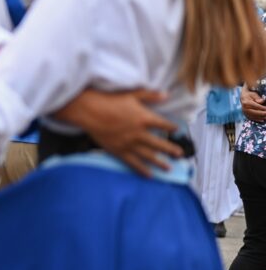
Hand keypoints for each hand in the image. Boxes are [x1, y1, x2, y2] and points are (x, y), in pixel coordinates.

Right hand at [56, 88, 181, 175]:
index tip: (177, 130)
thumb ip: (150, 96)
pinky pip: (133, 163)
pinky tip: (149, 175)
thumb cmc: (109, 101)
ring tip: (168, 168)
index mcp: (144, 118)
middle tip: (179, 154)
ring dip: (160, 163)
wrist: (90, 111)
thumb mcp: (132, 95)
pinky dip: (142, 170)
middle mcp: (139, 133)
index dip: (172, 127)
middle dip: (171, 150)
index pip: (164, 124)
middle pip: (160, 144)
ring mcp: (129, 143)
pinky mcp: (119, 151)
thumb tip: (166, 95)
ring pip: (149, 156)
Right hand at [241, 86, 265, 121]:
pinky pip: (252, 119)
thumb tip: (261, 101)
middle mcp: (244, 108)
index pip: (256, 106)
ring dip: (261, 117)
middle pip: (255, 113)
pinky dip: (258, 120)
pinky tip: (263, 120)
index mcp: (246, 103)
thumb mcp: (254, 94)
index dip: (263, 108)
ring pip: (254, 117)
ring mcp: (245, 112)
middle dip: (262, 114)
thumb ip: (257, 98)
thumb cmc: (250, 95)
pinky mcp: (246, 115)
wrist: (243, 97)